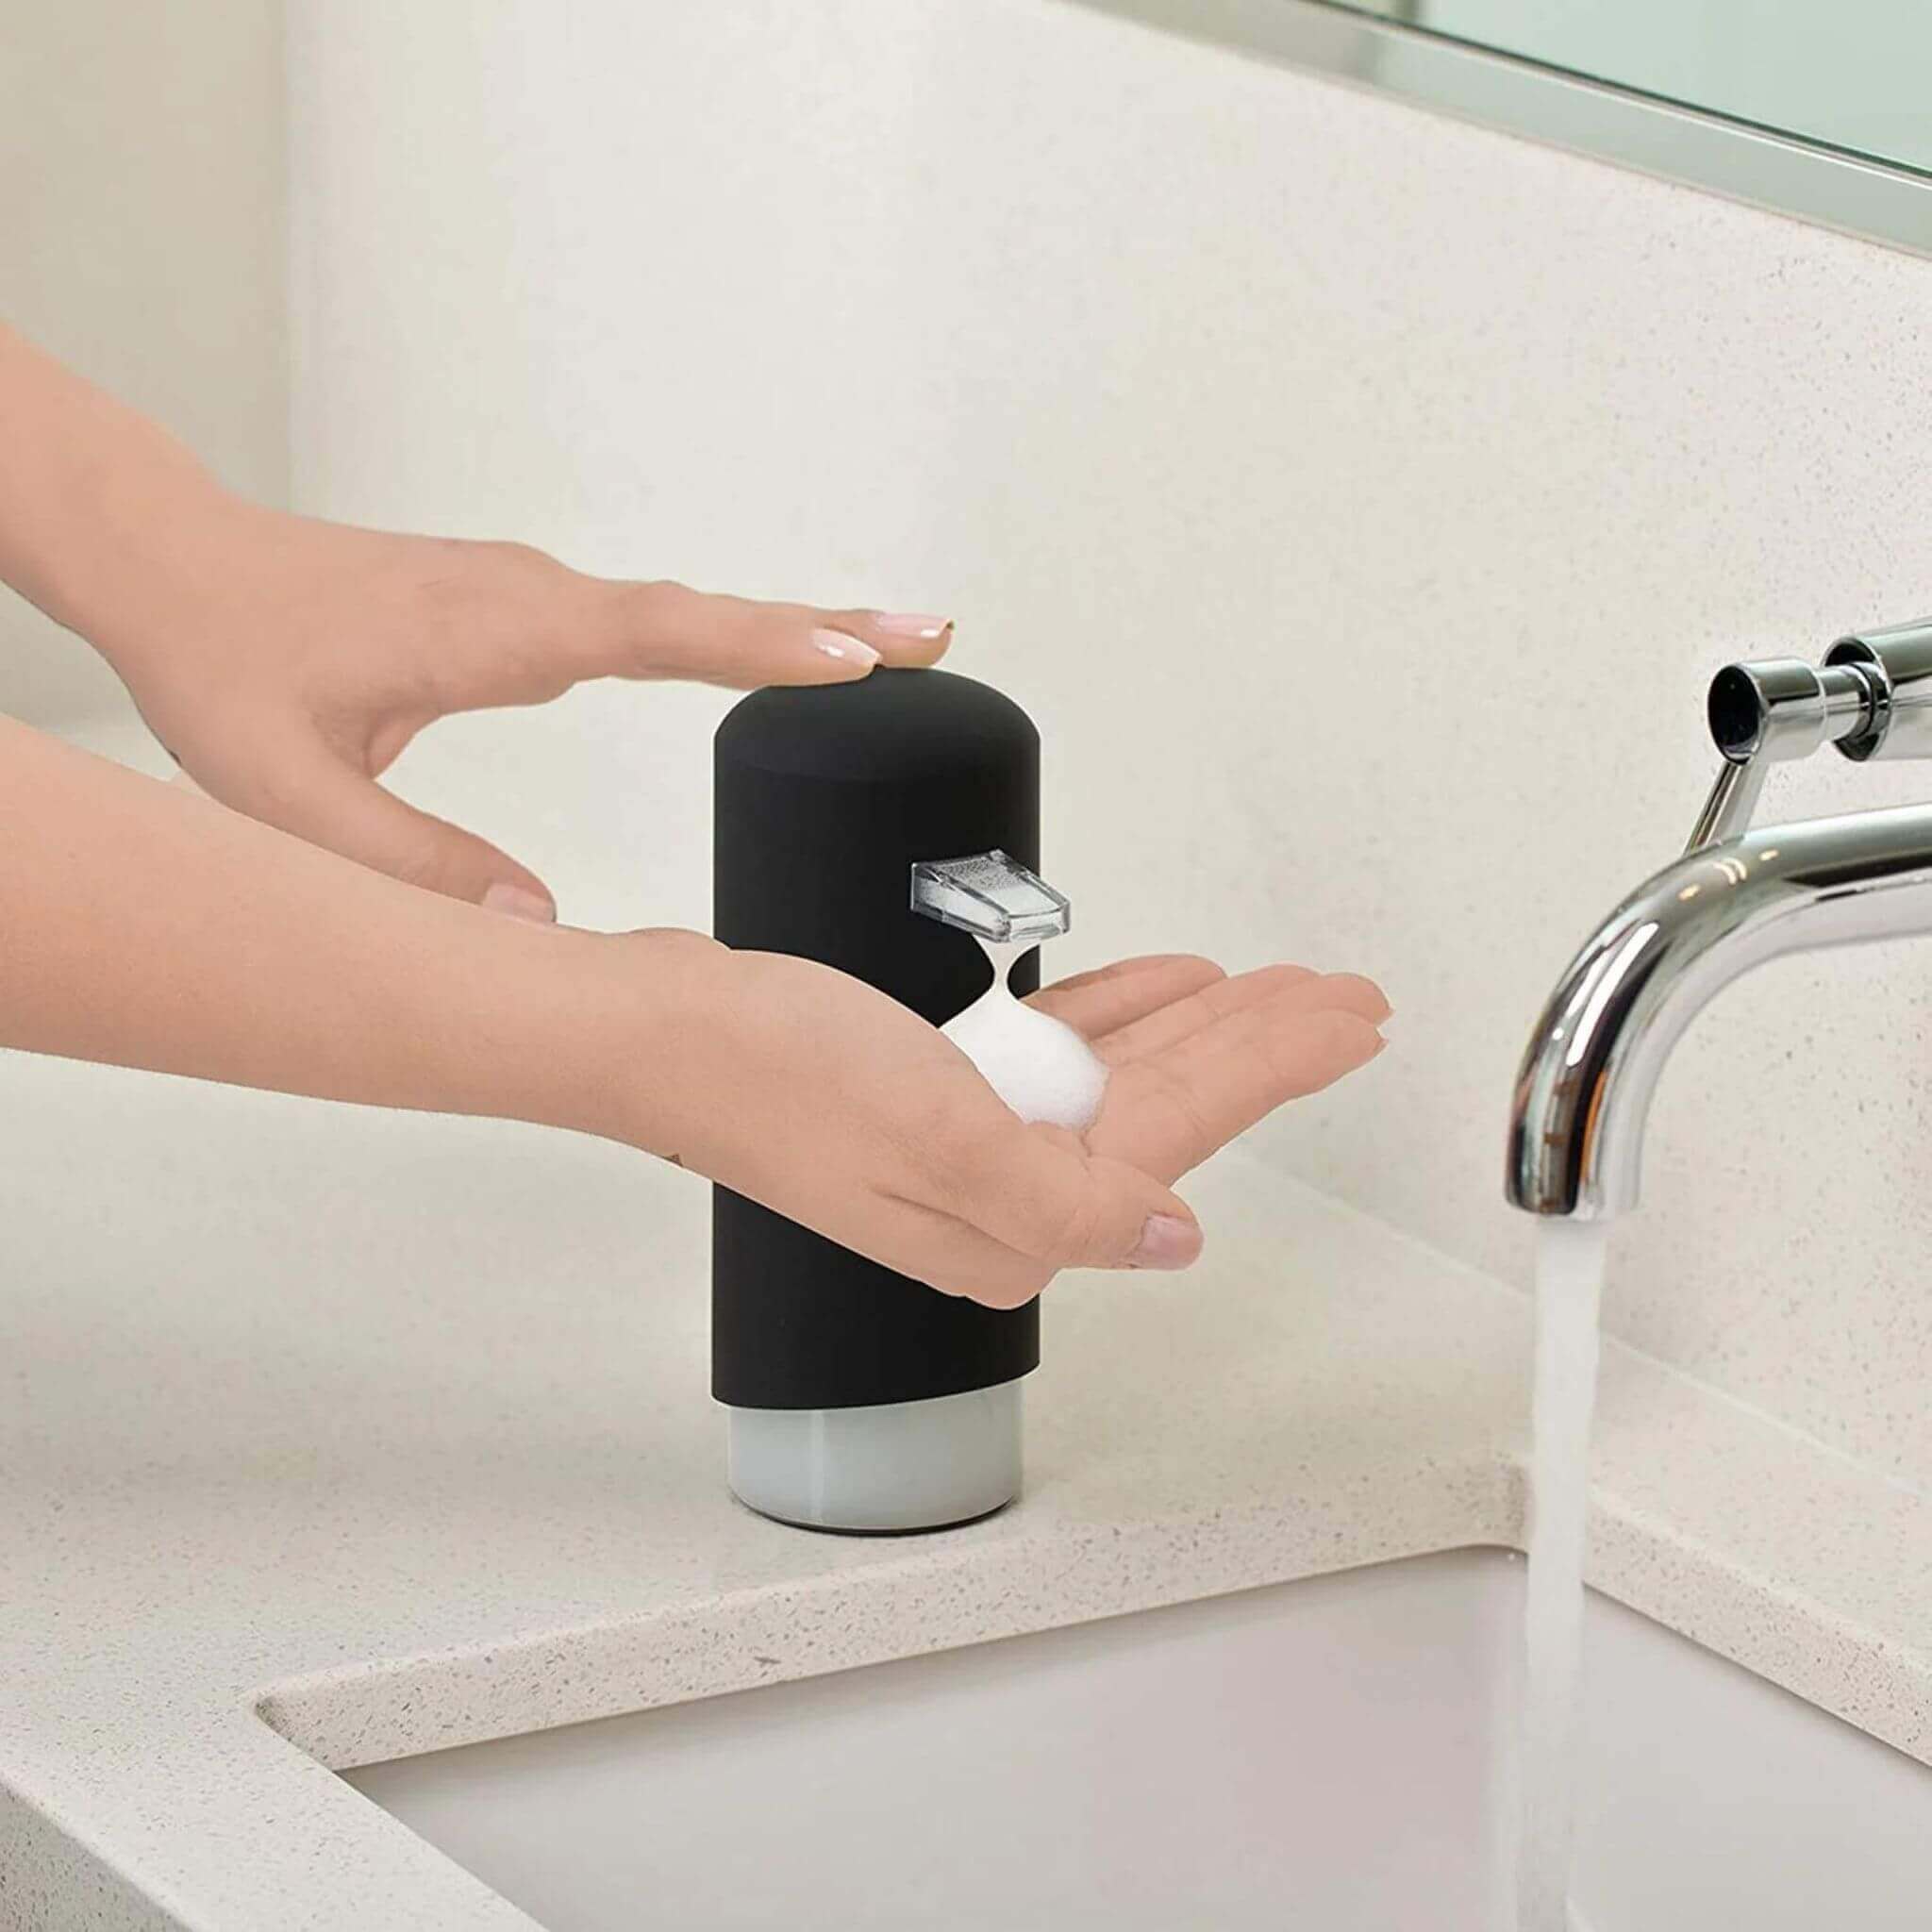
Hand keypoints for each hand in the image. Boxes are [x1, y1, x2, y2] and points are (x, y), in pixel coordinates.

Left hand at [101, 500, 952, 917]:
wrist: (175, 563)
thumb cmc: (225, 659)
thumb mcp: (288, 789)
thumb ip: (406, 866)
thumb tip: (536, 928)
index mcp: (494, 633)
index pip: (655, 633)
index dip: (759, 647)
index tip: (857, 656)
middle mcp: (529, 600)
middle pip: (702, 611)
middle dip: (822, 625)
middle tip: (933, 634)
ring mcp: (532, 596)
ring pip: (685, 609)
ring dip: (789, 625)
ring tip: (892, 647)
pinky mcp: (524, 607)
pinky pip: (652, 616)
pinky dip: (730, 630)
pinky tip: (767, 647)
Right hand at [624, 939, 1388, 1305]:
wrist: (665, 1030)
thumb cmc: (776, 1077)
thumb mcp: (944, 1141)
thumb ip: (1074, 1199)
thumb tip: (1174, 1237)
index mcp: (1017, 1220)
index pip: (1184, 1130)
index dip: (1278, 1064)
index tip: (1351, 1019)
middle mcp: (1003, 1196)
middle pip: (1169, 1103)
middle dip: (1263, 1043)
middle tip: (1346, 998)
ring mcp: (970, 1144)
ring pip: (1122, 1072)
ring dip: (1200, 1023)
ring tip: (1278, 988)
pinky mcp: (936, 1095)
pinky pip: (1055, 1051)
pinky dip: (1112, 1014)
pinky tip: (1164, 986)